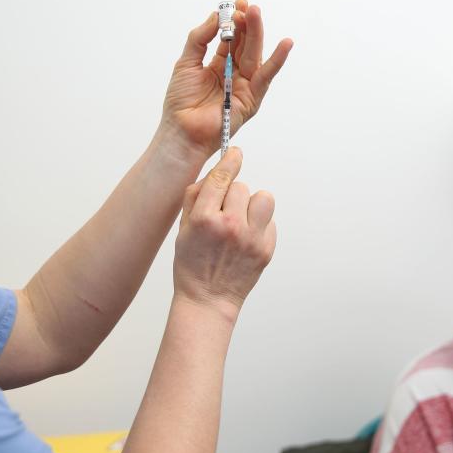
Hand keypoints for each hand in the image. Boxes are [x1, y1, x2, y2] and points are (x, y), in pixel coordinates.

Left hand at [161, 0, 292, 160]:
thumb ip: (200, 38)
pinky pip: (266, 77)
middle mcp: (234, 73)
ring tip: (256, 13)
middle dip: (247, 23)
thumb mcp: (187, 62)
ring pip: (255, 54)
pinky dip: (277, 61)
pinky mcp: (252, 99)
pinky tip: (286, 44)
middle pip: (245, 43)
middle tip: (247, 6)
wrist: (181, 130)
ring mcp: (245, 86)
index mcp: (219, 64)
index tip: (237, 4)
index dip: (235, 21)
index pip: (232, 38)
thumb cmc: (181, 102)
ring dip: (257, 33)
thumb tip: (216, 16)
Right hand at [173, 147, 276, 318]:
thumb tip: (215, 173)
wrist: (208, 300)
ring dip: (252, 205)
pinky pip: (270, 221)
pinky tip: (246, 239)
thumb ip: (195, 198)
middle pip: (241, 186)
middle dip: (232, 195)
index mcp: (204, 219)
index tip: (235, 153)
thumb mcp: (182, 229)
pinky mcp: (266, 249)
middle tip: (224, 212)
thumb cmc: (191, 264)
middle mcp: (230, 226)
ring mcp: (251, 238)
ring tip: (241, 220)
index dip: (229, 161)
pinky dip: (259, 225)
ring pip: (262, 199)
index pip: (221, 178)